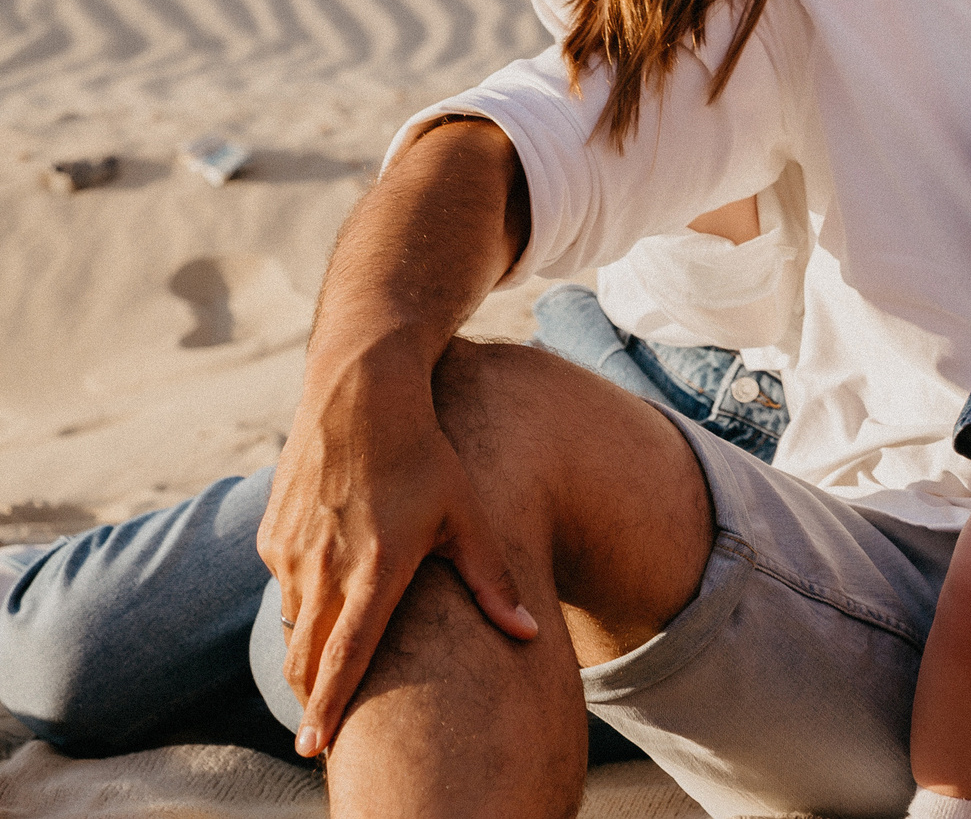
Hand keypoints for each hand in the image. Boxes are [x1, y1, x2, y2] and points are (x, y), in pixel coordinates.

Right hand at [256, 369, 536, 756]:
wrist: (358, 395)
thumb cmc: (425, 455)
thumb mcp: (467, 515)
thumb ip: (492, 580)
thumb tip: (528, 633)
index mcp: (375, 568)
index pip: (346, 656)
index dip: (329, 706)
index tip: (316, 746)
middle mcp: (324, 566)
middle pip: (308, 656)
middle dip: (311, 698)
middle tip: (319, 733)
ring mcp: (291, 552)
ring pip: (293, 624)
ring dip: (307, 653)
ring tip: (324, 676)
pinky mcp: (271, 536)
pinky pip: (284, 587)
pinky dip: (301, 605)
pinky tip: (325, 597)